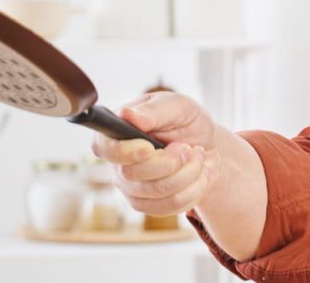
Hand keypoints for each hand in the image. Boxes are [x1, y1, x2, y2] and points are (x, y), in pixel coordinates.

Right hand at [91, 91, 221, 215]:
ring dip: (188, 173)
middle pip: (132, 174)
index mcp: (117, 131)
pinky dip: (194, 187)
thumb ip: (154, 110)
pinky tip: (198, 172)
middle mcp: (118, 163)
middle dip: (170, 161)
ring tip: (197, 155)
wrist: (206, 145)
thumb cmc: (185, 120)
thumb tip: (127, 114)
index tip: (149, 147)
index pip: (102, 146)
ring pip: (157, 192)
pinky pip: (172, 204)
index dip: (124, 151)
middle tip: (187, 147)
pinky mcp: (149, 205)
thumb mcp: (177, 105)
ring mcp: (131, 188)